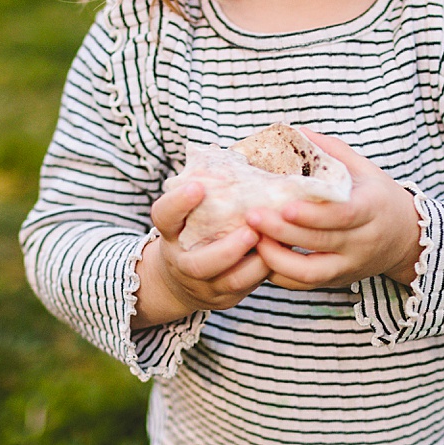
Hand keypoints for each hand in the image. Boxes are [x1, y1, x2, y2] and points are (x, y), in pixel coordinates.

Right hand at [131, 181, 271, 327]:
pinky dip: (262, 273)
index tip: (197, 187)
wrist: (184, 279)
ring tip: (273, 244)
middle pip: (196, 263)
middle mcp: (182, 261)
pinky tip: (280, 255)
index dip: (177, 203)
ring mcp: (202, 284)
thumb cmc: (198, 227)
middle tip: (250, 230)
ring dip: (251, 264)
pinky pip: (244, 290)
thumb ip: (211, 188)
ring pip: (225, 281)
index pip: (163, 216)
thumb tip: (249, 146)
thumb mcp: (194, 210)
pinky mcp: (223, 298)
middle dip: (225, 249)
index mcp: (171, 232)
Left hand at [245, 128, 421, 290]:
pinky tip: (260, 256)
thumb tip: (295, 130)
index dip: (313, 214)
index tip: (284, 206)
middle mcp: (363, 240)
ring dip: (277, 259)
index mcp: (372, 208)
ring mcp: (350, 264)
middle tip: (251, 216)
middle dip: (282, 232)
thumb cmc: (379, 196)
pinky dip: (280, 274)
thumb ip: (331, 150)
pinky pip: (306, 284)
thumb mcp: (364, 168)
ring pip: (311, 272)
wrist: (407, 238)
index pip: (343, 215)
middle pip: (320, 242)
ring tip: (252, 239)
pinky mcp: (338, 280)